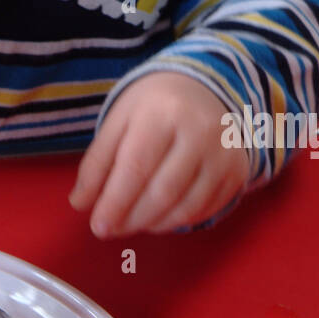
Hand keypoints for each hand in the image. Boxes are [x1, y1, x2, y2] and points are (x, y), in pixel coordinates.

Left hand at [69, 72, 248, 234]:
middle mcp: (200, 132)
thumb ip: (97, 161)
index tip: (98, 226)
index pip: (137, 167)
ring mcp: (224, 153)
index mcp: (163, 112)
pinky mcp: (238, 172)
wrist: (206, 88)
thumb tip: (80, 203)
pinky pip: (206, 209)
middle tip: (111, 229)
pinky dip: (178, 221)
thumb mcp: (120, 120)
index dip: (115, 202)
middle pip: (162, 192)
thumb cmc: (154, 106)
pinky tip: (160, 218)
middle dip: (132, 218)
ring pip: (187, 207)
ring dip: (154, 224)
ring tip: (132, 223)